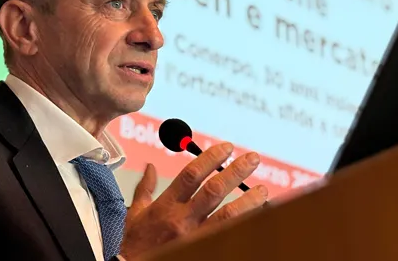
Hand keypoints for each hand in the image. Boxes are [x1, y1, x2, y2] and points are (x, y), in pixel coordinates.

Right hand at [119, 143, 267, 259]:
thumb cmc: (135, 244)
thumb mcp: (136, 214)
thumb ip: (145, 188)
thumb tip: (150, 167)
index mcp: (166, 206)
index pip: (191, 175)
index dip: (210, 158)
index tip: (227, 147)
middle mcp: (182, 220)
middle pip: (214, 190)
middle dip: (236, 172)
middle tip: (253, 159)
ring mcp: (195, 238)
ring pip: (228, 216)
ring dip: (248, 201)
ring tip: (262, 190)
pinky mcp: (204, 251)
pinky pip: (228, 236)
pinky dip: (244, 225)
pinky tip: (256, 217)